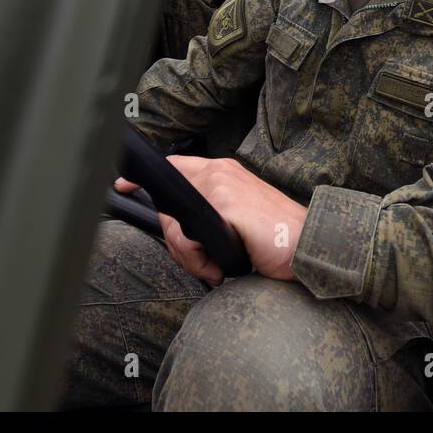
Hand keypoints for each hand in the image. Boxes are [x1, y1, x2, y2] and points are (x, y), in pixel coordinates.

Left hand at [115, 156, 306, 284]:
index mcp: (223, 172)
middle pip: (167, 205)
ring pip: (175, 226)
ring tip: (217, 265)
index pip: (174, 167)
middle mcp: (218, 172)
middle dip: (177, 243)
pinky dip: (199, 260)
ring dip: (190, 256)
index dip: (145, 179)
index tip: (122, 185)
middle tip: (203, 262)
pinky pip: (188, 239)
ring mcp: (219, 186)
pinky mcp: (222, 206)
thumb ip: (210, 217)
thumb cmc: (277, 238)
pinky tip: (221, 265)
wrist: (309, 245)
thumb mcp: (237, 220)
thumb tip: (182, 234)